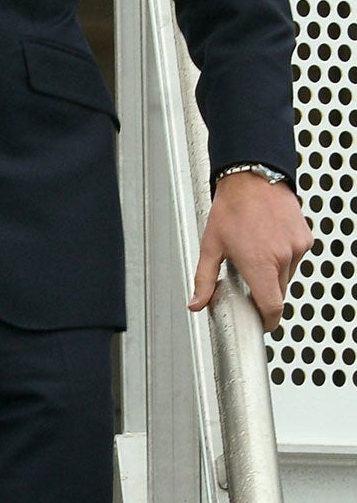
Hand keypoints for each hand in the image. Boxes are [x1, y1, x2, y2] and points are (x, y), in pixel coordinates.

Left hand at [190, 172, 312, 329]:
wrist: (252, 179)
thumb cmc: (231, 209)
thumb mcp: (211, 246)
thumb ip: (204, 280)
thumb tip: (197, 303)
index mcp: (259, 264)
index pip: (272, 306)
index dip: (267, 320)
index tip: (262, 323)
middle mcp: (282, 257)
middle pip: (278, 292)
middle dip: (264, 291)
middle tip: (248, 276)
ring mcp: (296, 247)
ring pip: (288, 275)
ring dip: (274, 272)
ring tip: (257, 251)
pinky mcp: (305, 239)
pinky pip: (295, 258)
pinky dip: (284, 257)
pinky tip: (269, 241)